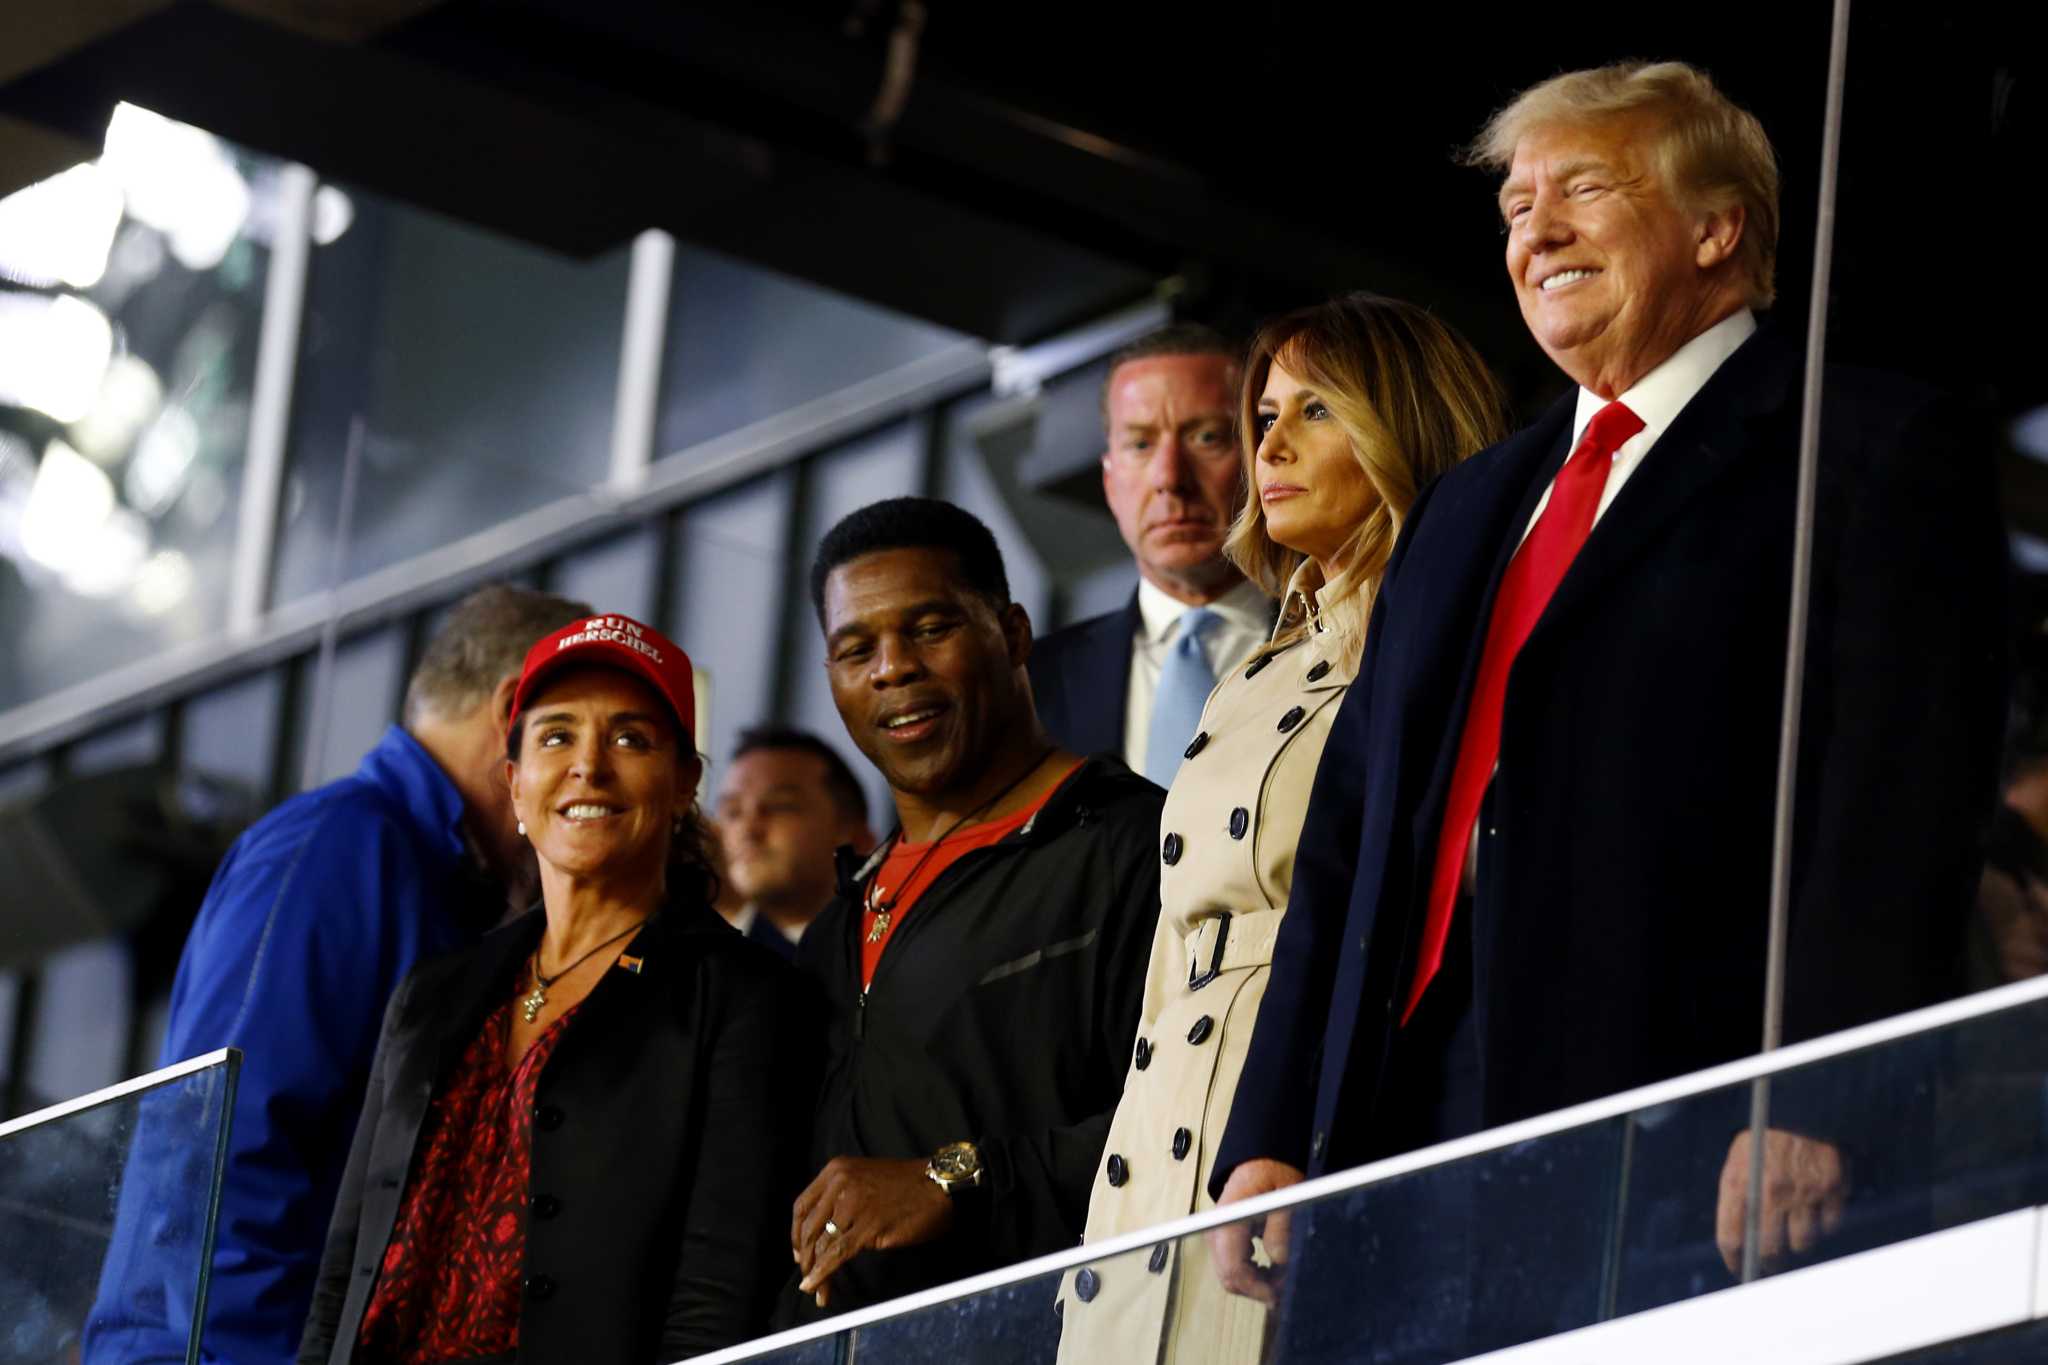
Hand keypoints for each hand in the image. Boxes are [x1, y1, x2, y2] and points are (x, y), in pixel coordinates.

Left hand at [792, 1157, 955, 1307]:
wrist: (938, 1184)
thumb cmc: (907, 1184)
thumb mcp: (864, 1177)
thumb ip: (842, 1196)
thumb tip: (824, 1230)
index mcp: (836, 1170)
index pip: (802, 1206)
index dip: (796, 1233)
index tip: (798, 1251)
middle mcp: (840, 1184)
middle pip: (809, 1228)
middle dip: (805, 1257)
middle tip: (808, 1276)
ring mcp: (853, 1205)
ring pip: (822, 1244)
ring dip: (814, 1271)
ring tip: (817, 1290)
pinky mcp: (868, 1226)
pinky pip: (837, 1255)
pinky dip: (824, 1274)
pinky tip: (818, 1286)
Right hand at [1206, 1158, 1305, 1306]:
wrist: (1260, 1160)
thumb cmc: (1273, 1171)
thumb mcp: (1288, 1195)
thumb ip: (1282, 1227)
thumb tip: (1279, 1260)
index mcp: (1229, 1217)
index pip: (1232, 1267)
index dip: (1255, 1288)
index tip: (1278, 1294)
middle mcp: (1216, 1229)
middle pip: (1229, 1277)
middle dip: (1257, 1288)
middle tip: (1285, 1286)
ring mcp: (1217, 1235)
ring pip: (1230, 1275)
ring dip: (1256, 1282)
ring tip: (1281, 1275)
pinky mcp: (1223, 1239)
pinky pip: (1232, 1265)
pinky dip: (1251, 1273)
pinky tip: (1269, 1267)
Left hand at [1716, 1128, 1849, 1274]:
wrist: (1800, 1105)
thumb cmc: (1764, 1137)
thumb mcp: (1738, 1159)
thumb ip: (1736, 1196)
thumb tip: (1739, 1240)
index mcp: (1740, 1182)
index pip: (1731, 1237)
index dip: (1735, 1260)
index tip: (1739, 1269)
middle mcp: (1771, 1191)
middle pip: (1770, 1250)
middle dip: (1770, 1261)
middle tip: (1772, 1262)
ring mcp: (1803, 1191)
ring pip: (1803, 1242)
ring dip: (1798, 1241)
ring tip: (1796, 1229)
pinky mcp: (1831, 1188)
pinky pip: (1830, 1224)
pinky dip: (1825, 1222)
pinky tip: (1819, 1207)